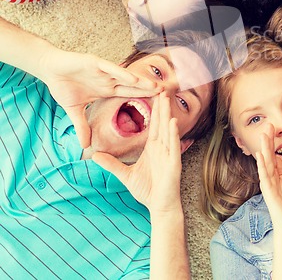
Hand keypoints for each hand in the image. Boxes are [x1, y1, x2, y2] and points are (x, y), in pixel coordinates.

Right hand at [40, 48, 160, 147]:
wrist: (49, 68)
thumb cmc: (62, 85)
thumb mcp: (74, 110)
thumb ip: (82, 125)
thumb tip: (84, 145)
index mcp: (107, 89)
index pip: (129, 95)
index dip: (143, 99)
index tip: (156, 107)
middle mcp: (109, 79)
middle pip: (133, 86)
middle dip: (149, 91)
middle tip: (167, 96)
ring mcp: (103, 70)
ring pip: (126, 77)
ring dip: (140, 82)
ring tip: (156, 88)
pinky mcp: (94, 62)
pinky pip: (111, 69)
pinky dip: (121, 73)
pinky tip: (133, 78)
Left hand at [93, 93, 182, 213]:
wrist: (159, 207)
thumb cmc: (147, 190)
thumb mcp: (125, 175)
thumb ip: (111, 164)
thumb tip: (94, 155)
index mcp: (153, 148)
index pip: (152, 125)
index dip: (152, 109)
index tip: (151, 94)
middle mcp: (162, 147)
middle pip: (160, 122)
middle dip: (160, 105)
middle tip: (160, 87)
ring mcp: (169, 153)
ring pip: (167, 129)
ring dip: (166, 113)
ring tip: (165, 97)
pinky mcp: (174, 162)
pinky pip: (173, 145)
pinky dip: (173, 133)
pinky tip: (171, 121)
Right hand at [256, 129, 281, 236]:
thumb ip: (281, 172)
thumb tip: (278, 158)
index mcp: (275, 176)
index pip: (273, 155)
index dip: (272, 141)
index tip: (272, 128)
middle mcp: (269, 178)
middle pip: (268, 156)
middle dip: (267, 140)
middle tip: (267, 125)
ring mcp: (268, 185)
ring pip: (265, 163)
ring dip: (264, 149)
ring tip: (263, 136)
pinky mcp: (269, 192)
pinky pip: (265, 177)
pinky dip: (262, 166)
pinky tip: (261, 156)